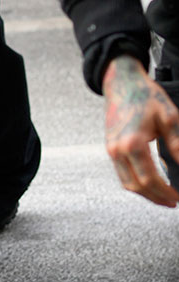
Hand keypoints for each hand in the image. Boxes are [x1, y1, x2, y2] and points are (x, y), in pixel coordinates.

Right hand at [103, 55, 178, 205]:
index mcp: (133, 142)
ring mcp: (111, 147)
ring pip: (126, 182)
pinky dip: (134, 181)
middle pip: (136, 185)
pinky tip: (147, 180)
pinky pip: (120, 172)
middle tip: (172, 201)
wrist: (121, 81)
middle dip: (156, 197)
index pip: (149, 179)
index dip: (165, 192)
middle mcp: (117, 148)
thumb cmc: (144, 95)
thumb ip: (178, 144)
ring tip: (160, 195)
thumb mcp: (169, 117)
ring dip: (144, 193)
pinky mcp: (109, 145)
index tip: (177, 197)